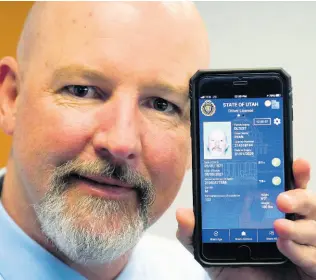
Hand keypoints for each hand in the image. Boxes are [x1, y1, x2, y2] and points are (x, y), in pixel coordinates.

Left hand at [176, 158, 312, 279]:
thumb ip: (195, 232)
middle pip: (310, 203)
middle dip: (299, 197)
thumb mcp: (211, 248)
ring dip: (298, 227)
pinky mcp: (312, 266)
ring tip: (277, 228)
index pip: (289, 188)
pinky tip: (283, 247)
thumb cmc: (233, 267)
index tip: (295, 163)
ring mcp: (307, 245)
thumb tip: (183, 214)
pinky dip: (301, 251)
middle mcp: (294, 225)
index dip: (295, 174)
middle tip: (281, 200)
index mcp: (273, 212)